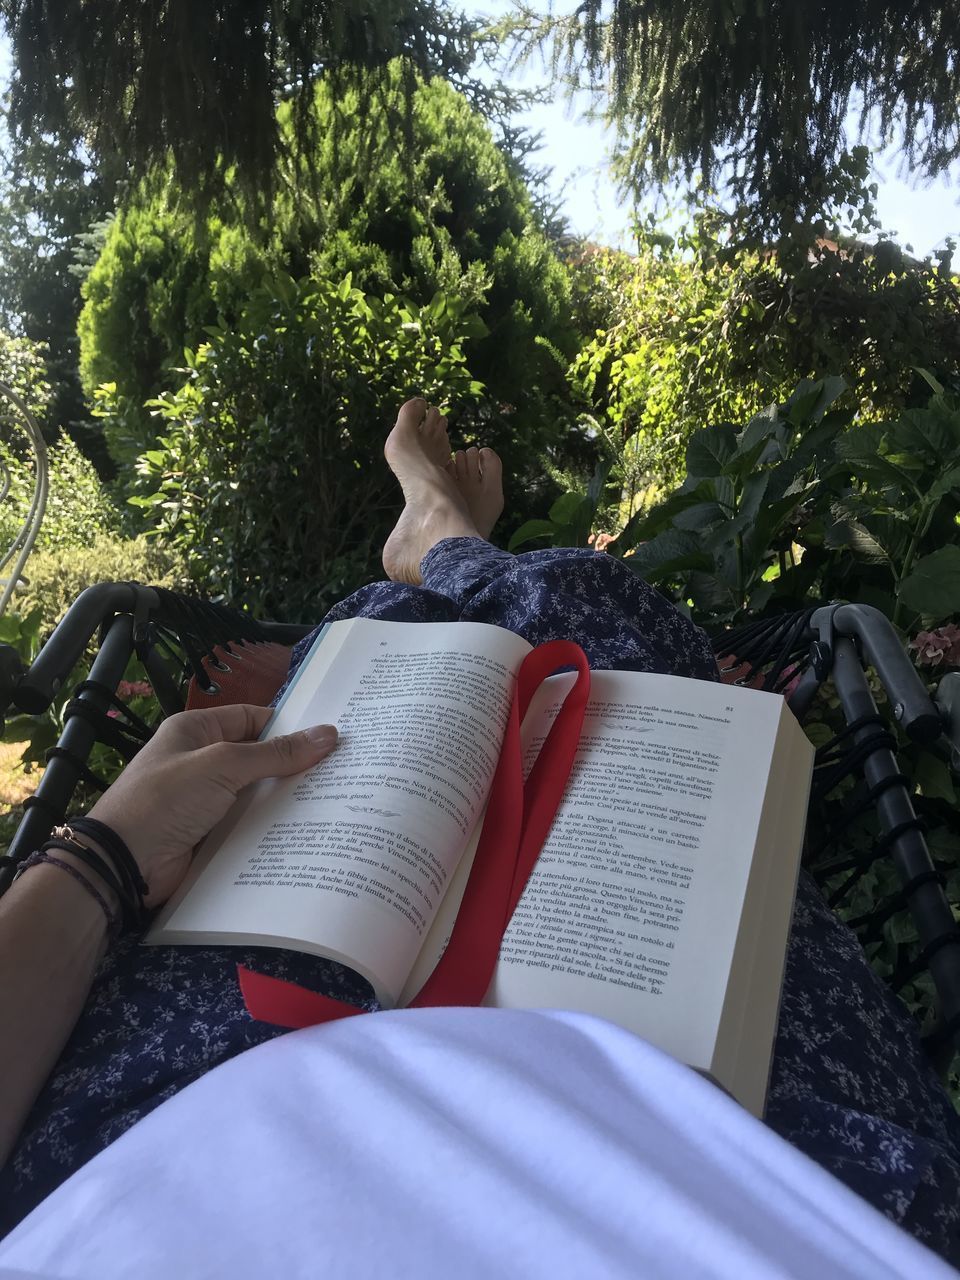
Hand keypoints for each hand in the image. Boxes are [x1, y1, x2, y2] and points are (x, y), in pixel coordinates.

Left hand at [87, 705, 337, 907]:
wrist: (123, 864)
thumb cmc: (166, 799)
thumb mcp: (222, 765)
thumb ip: (275, 753)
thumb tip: (328, 734)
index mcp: (195, 731)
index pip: (251, 718)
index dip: (288, 726)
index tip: (330, 736)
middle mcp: (201, 763)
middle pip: (258, 759)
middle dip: (293, 766)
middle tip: (342, 771)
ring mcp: (205, 802)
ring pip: (256, 795)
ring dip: (286, 800)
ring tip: (335, 802)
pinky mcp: (211, 836)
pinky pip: (249, 826)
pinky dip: (272, 829)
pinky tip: (307, 833)